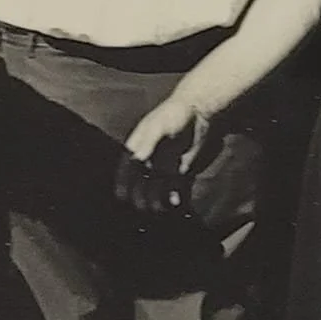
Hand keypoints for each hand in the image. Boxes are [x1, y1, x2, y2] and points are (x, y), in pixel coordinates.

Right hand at [116, 90, 214, 214]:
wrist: (199, 111)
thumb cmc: (173, 113)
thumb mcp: (158, 125)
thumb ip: (147, 143)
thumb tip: (135, 160)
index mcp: (138, 146)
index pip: (126, 167)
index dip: (122, 182)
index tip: (121, 196)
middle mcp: (148, 158)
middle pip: (139, 181)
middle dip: (139, 195)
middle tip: (141, 206)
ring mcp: (163, 164)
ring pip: (155, 187)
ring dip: (154, 199)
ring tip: (158, 208)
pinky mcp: (178, 169)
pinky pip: (172, 186)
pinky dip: (171, 195)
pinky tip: (174, 201)